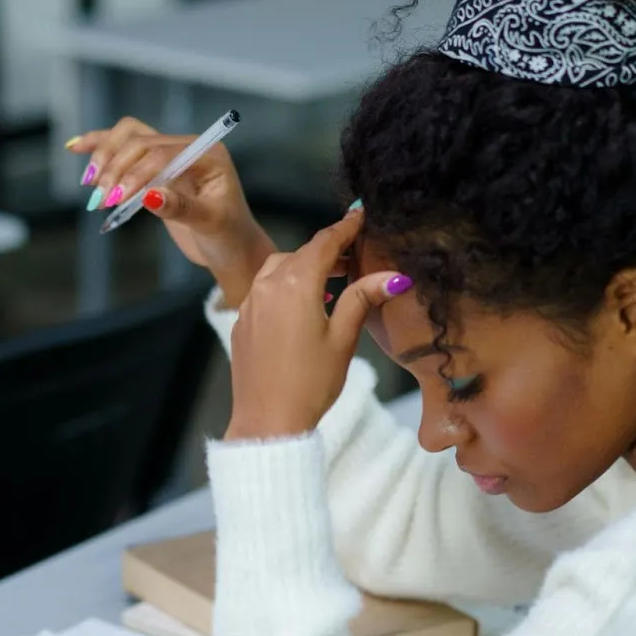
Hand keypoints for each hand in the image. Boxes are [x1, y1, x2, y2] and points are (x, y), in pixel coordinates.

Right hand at [67, 118, 274, 306]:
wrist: (232, 250)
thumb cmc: (228, 237)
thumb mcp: (209, 224)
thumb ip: (181, 207)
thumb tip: (150, 196)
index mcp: (208, 155)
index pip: (162, 153)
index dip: (135, 173)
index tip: (115, 198)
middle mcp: (189, 148)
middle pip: (140, 142)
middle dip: (116, 169)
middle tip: (100, 200)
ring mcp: (171, 155)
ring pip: (129, 139)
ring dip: (105, 156)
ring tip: (90, 184)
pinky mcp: (156, 168)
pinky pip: (127, 148)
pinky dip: (102, 147)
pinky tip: (76, 148)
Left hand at [224, 209, 412, 440]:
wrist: (266, 422)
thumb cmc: (310, 383)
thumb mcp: (343, 339)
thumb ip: (362, 299)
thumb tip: (394, 276)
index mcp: (295, 284)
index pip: (324, 243)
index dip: (345, 227)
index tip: (361, 213)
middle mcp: (267, 285)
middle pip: (301, 253)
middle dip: (328, 250)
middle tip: (354, 256)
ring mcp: (250, 303)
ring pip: (279, 268)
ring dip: (305, 267)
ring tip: (331, 282)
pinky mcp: (242, 321)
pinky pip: (264, 289)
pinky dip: (285, 285)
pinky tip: (303, 306)